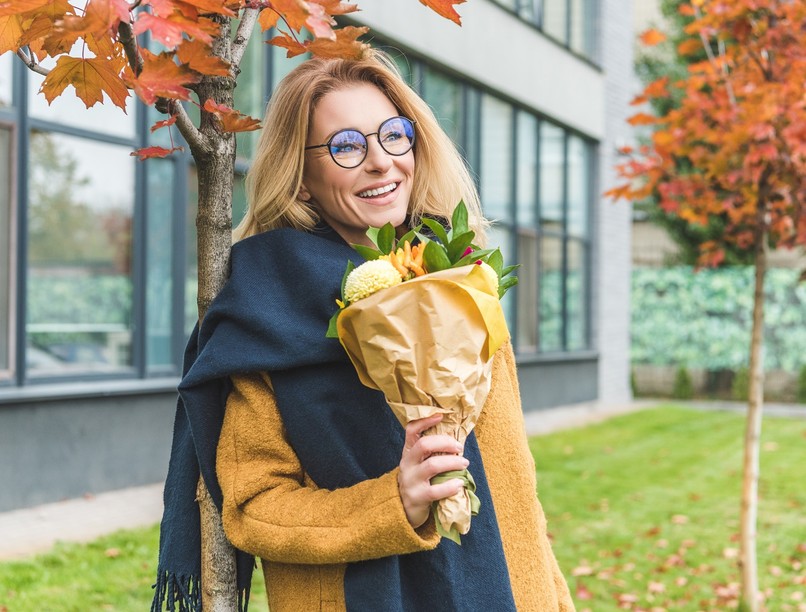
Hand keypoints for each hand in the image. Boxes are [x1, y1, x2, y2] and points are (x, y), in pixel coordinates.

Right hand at [397, 414, 468, 528]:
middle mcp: (407, 464)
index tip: (440, 416)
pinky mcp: (417, 498)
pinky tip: (459, 484)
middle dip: (445, 443)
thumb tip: (457, 439)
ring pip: (432, 465)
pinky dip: (451, 485)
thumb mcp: (419, 464)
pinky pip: (436, 490)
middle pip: (424, 445)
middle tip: (459, 448)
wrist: (402, 509)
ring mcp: (410, 481)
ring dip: (452, 462)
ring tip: (464, 464)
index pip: (411, 430)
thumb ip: (431, 453)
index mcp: (408, 452)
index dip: (425, 421)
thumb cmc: (418, 482)